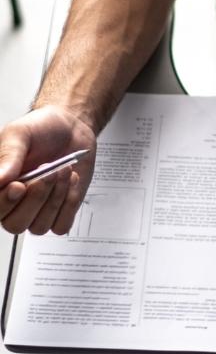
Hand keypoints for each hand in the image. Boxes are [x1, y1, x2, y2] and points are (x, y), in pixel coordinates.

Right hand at [0, 107, 96, 234]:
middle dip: (36, 198)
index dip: (5, 202)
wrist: (71, 127)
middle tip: (49, 172)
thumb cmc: (42, 129)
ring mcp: (37, 211)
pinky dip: (69, 204)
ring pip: (39, 226)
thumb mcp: (20, 134)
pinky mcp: (60, 212)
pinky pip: (61, 225)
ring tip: (64, 170)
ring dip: (55, 198)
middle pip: (15, 224)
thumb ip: (9, 156)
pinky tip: (72, 181)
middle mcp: (14, 203)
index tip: (19, 185)